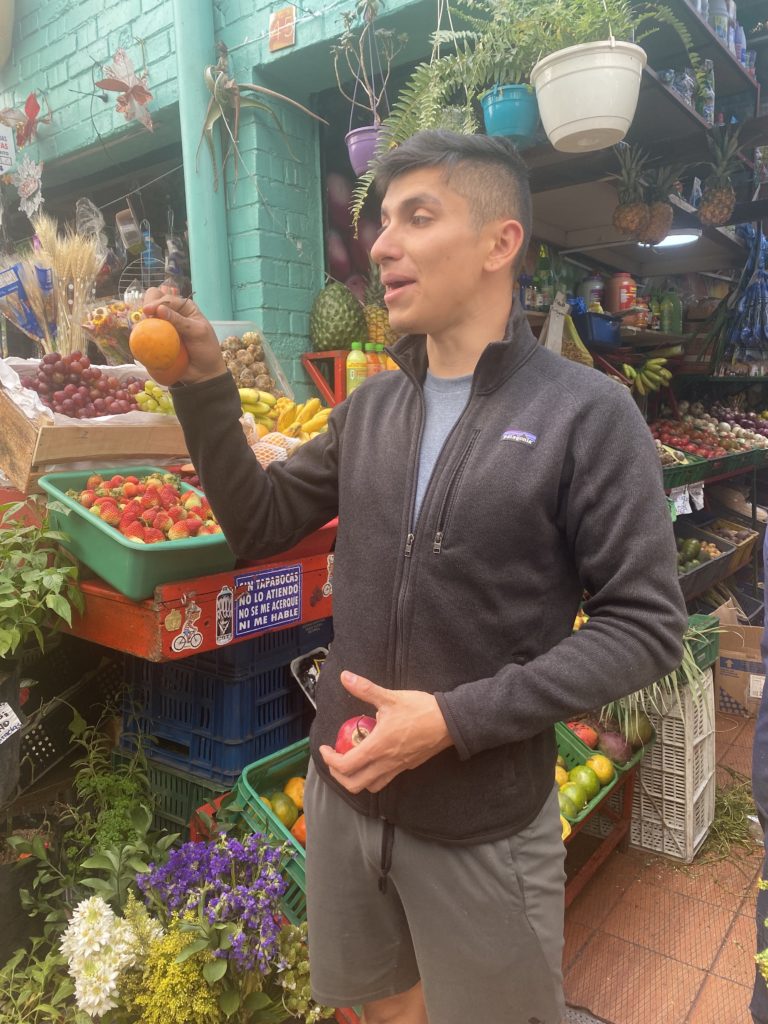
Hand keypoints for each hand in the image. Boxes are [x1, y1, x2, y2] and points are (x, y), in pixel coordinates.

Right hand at [142, 289, 227, 384]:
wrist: (204, 372)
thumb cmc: (206, 350)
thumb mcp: (198, 332)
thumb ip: (180, 321)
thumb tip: (160, 309)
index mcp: (185, 308)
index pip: (167, 299)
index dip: (156, 302)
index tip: (148, 310)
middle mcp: (172, 315)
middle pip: (153, 304)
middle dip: (147, 308)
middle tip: (145, 317)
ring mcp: (163, 328)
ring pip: (147, 318)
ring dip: (142, 321)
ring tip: (139, 327)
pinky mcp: (157, 341)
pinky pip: (146, 335)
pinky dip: (140, 335)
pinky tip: (138, 337)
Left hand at [319, 671, 453, 793]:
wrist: (450, 722)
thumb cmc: (420, 710)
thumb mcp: (390, 697)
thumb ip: (365, 689)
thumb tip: (345, 676)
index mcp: (378, 747)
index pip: (346, 765)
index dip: (329, 760)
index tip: (325, 748)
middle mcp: (385, 762)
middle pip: (354, 785)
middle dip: (338, 775)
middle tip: (334, 759)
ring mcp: (397, 768)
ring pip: (370, 786)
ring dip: (355, 779)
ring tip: (350, 762)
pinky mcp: (407, 767)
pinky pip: (384, 780)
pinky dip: (371, 776)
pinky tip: (372, 759)